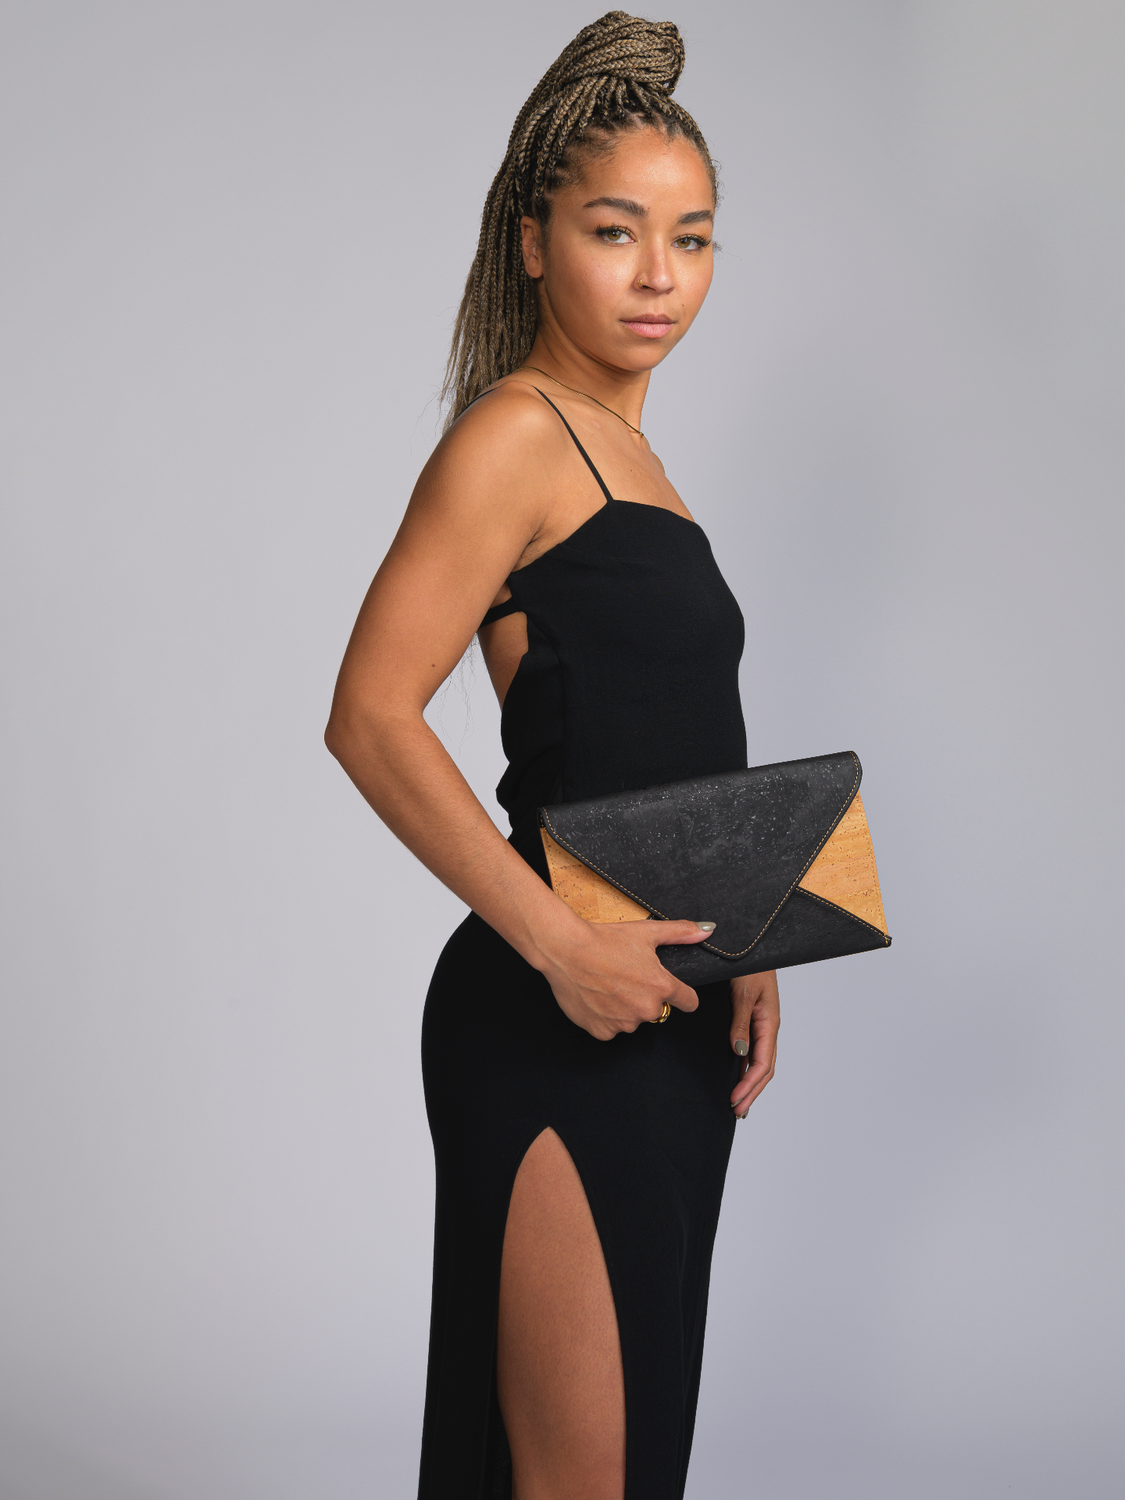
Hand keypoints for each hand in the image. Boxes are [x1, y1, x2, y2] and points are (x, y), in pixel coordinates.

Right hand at [539, 919, 714, 1039]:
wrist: (566, 950)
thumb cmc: (605, 940)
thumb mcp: (647, 932)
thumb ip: (681, 932)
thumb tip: (707, 929)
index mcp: (662, 987)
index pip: (688, 1002)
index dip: (682, 995)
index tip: (674, 991)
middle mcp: (646, 1010)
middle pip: (656, 1009)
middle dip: (646, 997)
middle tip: (627, 977)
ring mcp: (624, 1024)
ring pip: (632, 1020)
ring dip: (625, 1008)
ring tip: (608, 985)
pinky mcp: (603, 1032)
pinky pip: (611, 1028)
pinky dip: (606, 1017)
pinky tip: (596, 997)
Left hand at [729, 970, 779, 1118]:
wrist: (750, 943)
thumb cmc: (749, 963)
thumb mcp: (743, 992)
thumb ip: (741, 1022)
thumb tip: (740, 1053)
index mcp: (769, 1022)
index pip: (764, 1064)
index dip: (750, 1086)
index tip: (735, 1101)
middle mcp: (767, 1025)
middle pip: (764, 1068)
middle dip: (752, 1091)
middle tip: (736, 1111)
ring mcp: (761, 1023)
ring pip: (760, 1060)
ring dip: (750, 1083)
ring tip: (739, 1101)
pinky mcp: (753, 1017)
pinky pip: (753, 1048)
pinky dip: (747, 1066)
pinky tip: (739, 1073)